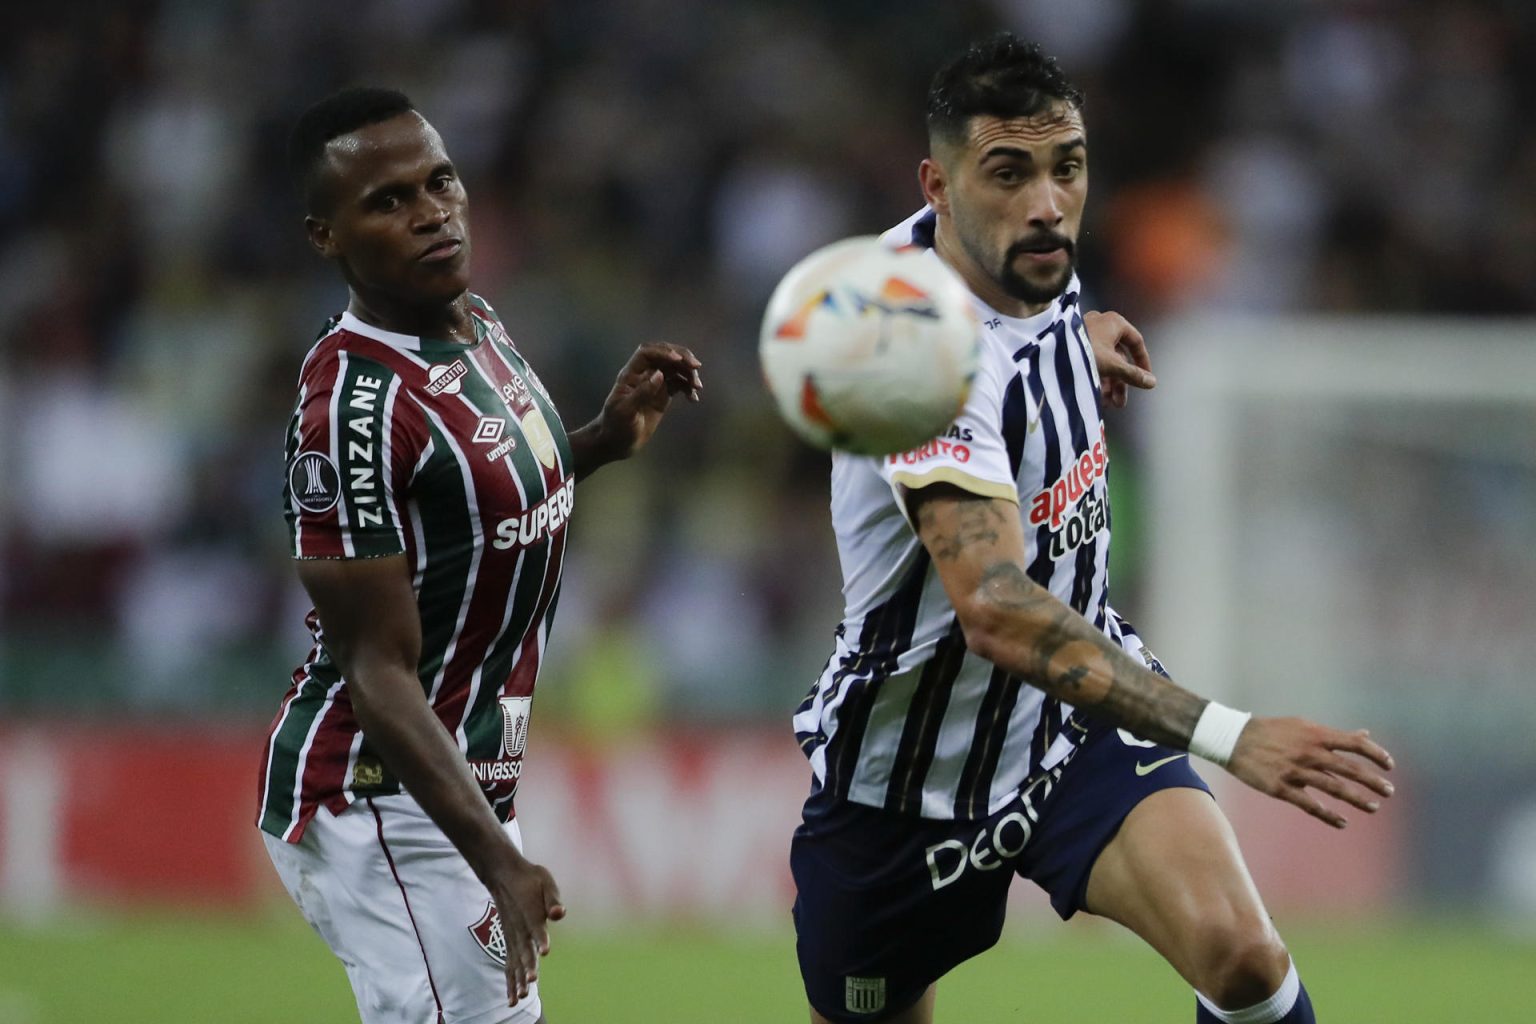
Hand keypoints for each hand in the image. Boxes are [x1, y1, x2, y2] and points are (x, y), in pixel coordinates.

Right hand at [487, 855, 565, 1006]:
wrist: (504, 875)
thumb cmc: (530, 879)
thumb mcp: (545, 881)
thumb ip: (553, 898)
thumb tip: (559, 913)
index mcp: (530, 913)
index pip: (536, 928)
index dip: (541, 938)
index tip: (545, 951)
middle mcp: (520, 928)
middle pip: (524, 949)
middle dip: (527, 966)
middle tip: (531, 981)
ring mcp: (512, 937)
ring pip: (515, 961)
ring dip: (518, 979)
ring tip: (521, 996)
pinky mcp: (509, 942)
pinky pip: (509, 965)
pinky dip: (510, 981)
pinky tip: (513, 999)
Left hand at [594, 342, 702, 459]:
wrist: (617, 443)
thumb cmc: (616, 426)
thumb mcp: (626, 411)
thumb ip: (642, 392)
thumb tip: (660, 374)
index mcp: (631, 374)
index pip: (647, 353)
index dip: (663, 352)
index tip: (679, 360)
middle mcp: (644, 375)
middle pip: (664, 356)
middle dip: (682, 357)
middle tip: (696, 366)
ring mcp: (654, 384)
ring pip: (674, 369)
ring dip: (688, 373)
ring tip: (697, 387)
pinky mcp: (663, 395)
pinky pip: (679, 385)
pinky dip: (688, 388)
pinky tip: (694, 398)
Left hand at [1083, 310, 1154, 408]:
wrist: (1048, 349)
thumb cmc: (1084, 351)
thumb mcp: (1112, 365)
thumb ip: (1133, 374)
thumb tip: (1152, 383)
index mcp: (1115, 322)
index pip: (1136, 342)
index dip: (1143, 362)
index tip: (1145, 379)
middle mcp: (1102, 324)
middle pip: (1118, 356)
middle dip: (1119, 382)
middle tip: (1120, 403)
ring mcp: (1087, 333)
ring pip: (1104, 360)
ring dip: (1108, 383)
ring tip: (1106, 404)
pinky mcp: (1074, 343)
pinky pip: (1090, 360)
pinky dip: (1094, 376)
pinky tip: (1094, 396)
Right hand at [1224, 717, 1394, 828]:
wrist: (1233, 739)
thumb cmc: (1272, 731)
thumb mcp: (1303, 726)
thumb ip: (1335, 735)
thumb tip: (1365, 734)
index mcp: (1316, 735)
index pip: (1355, 743)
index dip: (1376, 754)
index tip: (1390, 765)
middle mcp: (1309, 753)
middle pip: (1350, 769)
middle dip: (1373, 781)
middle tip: (1389, 791)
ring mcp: (1295, 772)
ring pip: (1334, 789)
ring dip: (1358, 799)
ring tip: (1373, 807)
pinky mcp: (1281, 788)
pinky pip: (1310, 805)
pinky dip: (1329, 816)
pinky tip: (1342, 823)